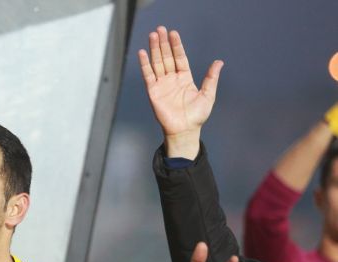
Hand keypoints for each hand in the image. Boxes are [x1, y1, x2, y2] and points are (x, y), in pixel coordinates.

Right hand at [139, 26, 223, 157]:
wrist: (184, 130)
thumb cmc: (197, 116)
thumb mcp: (208, 95)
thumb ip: (211, 78)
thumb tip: (219, 62)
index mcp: (185, 78)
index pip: (179, 57)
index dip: (176, 46)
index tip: (173, 33)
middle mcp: (172, 79)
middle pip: (166, 57)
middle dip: (163, 43)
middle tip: (160, 29)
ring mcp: (162, 85)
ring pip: (157, 63)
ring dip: (154, 49)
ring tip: (153, 35)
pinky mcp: (153, 92)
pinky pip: (148, 75)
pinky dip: (145, 64)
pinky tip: (143, 53)